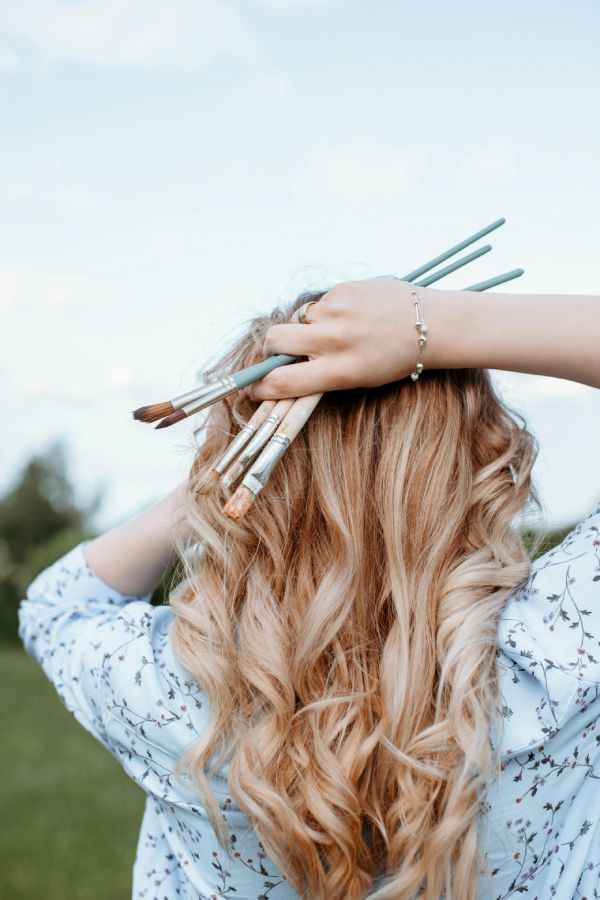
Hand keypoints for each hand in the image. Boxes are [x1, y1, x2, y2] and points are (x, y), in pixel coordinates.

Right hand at [249, 278, 434, 399]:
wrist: (429, 325)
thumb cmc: (392, 358)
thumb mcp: (357, 378)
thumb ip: (320, 375)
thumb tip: (280, 372)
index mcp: (340, 371)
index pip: (282, 382)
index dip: (259, 387)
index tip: (253, 388)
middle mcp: (335, 340)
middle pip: (274, 339)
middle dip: (271, 346)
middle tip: (282, 349)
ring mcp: (338, 311)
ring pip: (298, 318)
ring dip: (307, 326)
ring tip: (339, 330)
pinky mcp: (343, 289)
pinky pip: (320, 303)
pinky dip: (329, 311)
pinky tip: (354, 314)